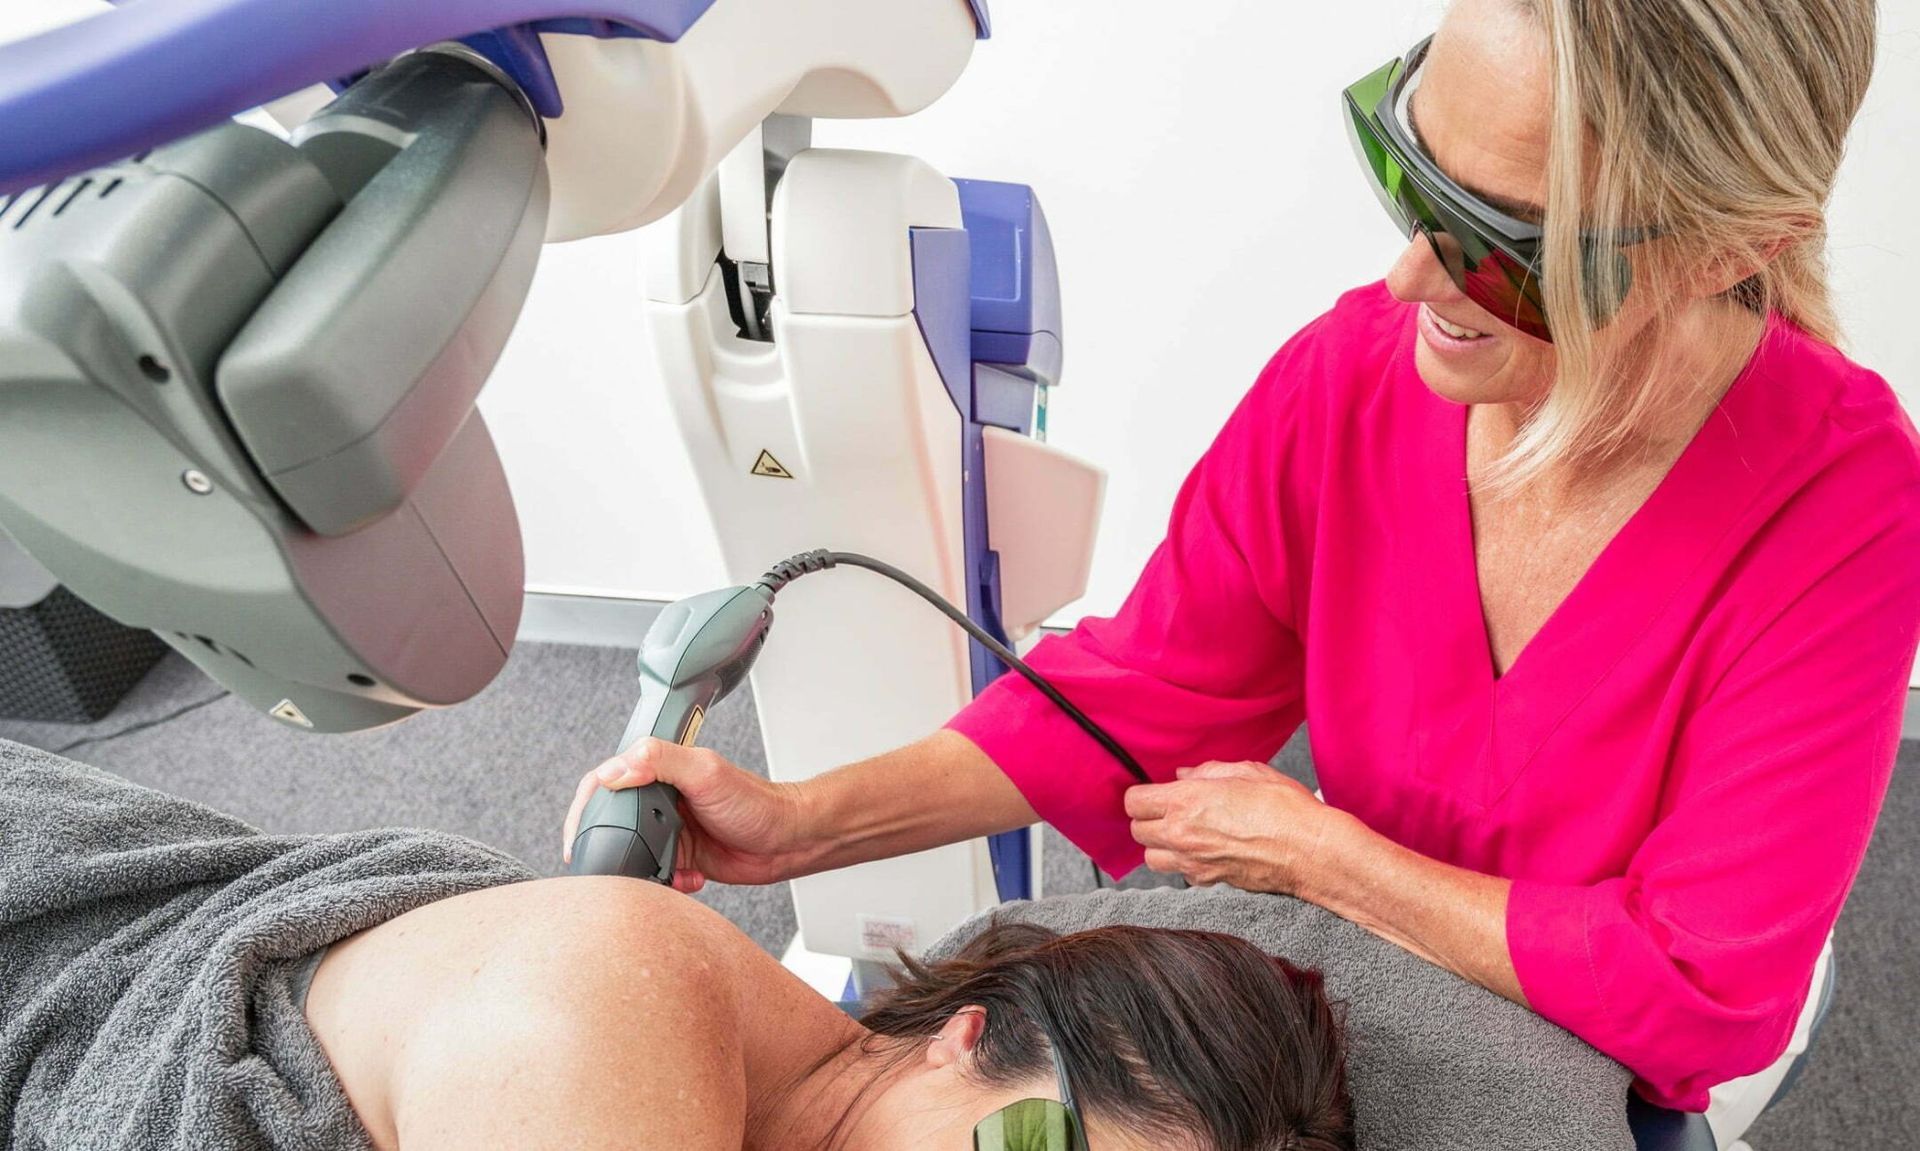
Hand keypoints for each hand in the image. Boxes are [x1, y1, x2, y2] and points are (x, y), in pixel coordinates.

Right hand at [561, 739, 812, 892]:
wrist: (788, 839)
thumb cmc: (755, 800)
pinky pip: (657, 877)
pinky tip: (688, 879)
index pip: (605, 783)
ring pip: (633, 855)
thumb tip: (615, 770)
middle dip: (611, 847)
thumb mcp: (706, 771)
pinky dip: (668, 884)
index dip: (584, 809)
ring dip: (641, 870)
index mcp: (659, 772)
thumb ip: (660, 760)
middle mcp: (659, 800)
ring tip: (658, 873)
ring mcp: (669, 831)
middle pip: (613, 823)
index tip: (576, 836)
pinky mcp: (682, 859)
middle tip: (610, 866)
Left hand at [1124, 761, 1344, 894]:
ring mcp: (1194, 862)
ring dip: (1160, 845)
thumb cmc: (1284, 808)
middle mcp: (1182, 834)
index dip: (1141, 795)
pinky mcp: (1210, 882)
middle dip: (1149, 819)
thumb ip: (1207, 771)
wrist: (1311, 851)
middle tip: (1170, 810)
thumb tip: (1184, 775)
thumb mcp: (1246, 772)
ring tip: (1182, 833)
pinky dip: (1185, 865)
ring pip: (1152, 858)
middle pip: (1137, 831)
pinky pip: (1181, 874)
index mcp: (1186, 802)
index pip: (1134, 802)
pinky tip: (1205, 851)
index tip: (1153, 793)